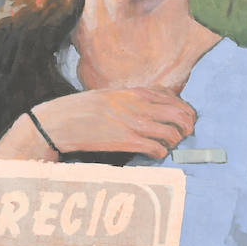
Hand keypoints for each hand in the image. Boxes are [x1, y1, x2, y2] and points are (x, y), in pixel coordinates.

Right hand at [0, 88, 195, 160]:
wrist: (59, 121)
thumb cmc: (82, 110)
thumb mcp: (110, 96)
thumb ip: (132, 98)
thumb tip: (152, 105)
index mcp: (134, 92)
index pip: (173, 98)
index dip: (185, 110)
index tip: (185, 119)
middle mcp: (138, 105)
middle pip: (179, 114)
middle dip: (187, 126)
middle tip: (185, 134)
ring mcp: (134, 123)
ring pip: (173, 133)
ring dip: (175, 141)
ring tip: (168, 145)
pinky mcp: (127, 141)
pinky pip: (158, 148)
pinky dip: (161, 153)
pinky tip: (155, 153)